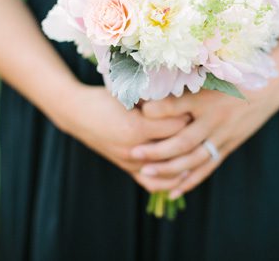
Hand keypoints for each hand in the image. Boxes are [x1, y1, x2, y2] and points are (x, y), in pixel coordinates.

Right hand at [60, 84, 190, 186]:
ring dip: (185, 159)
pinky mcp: (127, 169)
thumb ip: (156, 100)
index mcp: (137, 128)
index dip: (190, 115)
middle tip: (200, 125)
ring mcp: (131, 162)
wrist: (78, 113)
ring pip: (168, 169)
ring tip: (197, 146)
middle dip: (192, 136)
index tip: (198, 107)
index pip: (177, 126)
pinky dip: (169, 180)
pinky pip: (153, 183)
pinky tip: (183, 172)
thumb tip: (184, 96)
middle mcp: (134, 149)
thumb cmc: (106, 98)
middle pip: (176, 147)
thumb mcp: (131, 94)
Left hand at [131, 89, 275, 198]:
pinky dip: (190, 180)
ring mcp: (223, 135)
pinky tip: (173, 190)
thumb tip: (153, 86)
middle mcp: (215, 119)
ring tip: (146, 172)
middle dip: (157, 149)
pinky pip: (207, 167)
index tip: (136, 110)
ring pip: (194, 158)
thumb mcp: (211, 74)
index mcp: (207, 98)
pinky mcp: (228, 146)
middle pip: (182, 140)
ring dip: (169, 168)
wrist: (268, 89)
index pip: (176, 106)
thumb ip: (185, 81)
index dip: (155, 110)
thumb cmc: (234, 78)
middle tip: (134, 153)